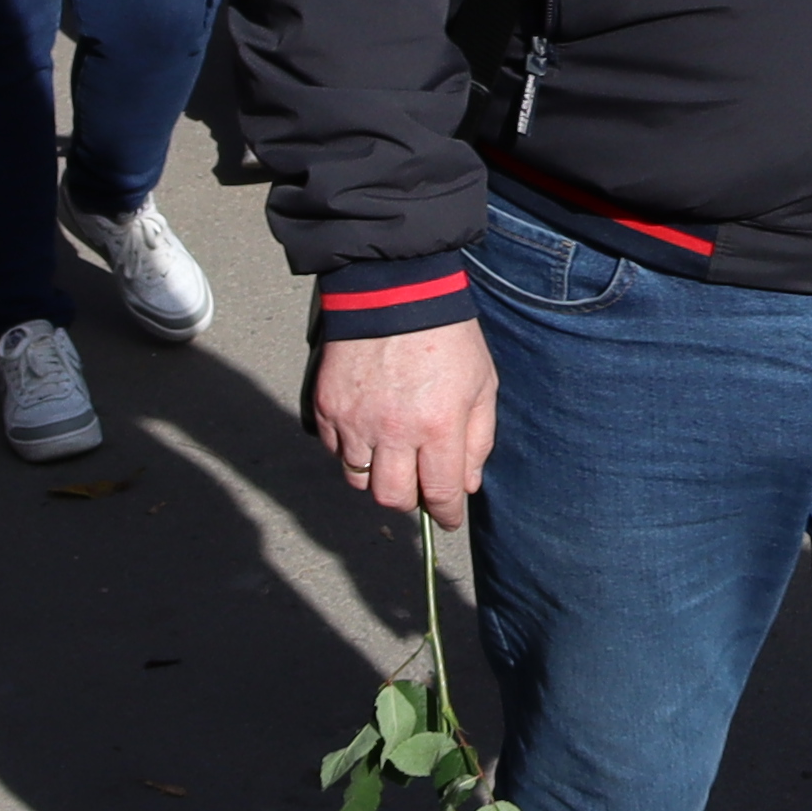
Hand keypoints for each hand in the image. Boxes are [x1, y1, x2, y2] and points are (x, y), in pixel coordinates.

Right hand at [311, 320, 498, 528]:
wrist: (394, 291)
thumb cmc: (446, 336)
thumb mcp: (483, 384)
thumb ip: (478, 440)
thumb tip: (466, 484)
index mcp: (437, 426)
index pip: (438, 493)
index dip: (446, 514)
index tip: (448, 519)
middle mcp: (393, 431)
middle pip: (392, 498)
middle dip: (410, 501)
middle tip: (419, 486)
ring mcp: (355, 420)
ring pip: (358, 479)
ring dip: (377, 477)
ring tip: (392, 456)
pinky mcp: (328, 406)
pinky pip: (335, 450)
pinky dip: (350, 451)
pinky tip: (367, 432)